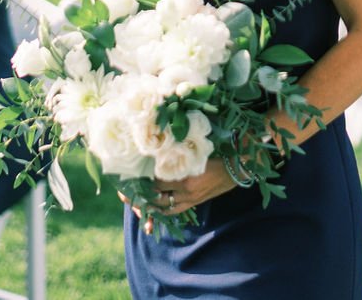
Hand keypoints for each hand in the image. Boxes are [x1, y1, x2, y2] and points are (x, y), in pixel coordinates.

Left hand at [119, 160, 238, 234]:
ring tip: (136, 203)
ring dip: (150, 206)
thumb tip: (157, 151)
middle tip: (126, 193)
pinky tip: (153, 210)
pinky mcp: (194, 203)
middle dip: (141, 197)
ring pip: (164, 208)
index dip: (142, 181)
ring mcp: (190, 200)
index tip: (130, 177)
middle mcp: (185, 192)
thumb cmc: (217, 155)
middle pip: (157, 198)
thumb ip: (178, 154)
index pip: (157, 182)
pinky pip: (174, 211)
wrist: (235, 169)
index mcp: (185, 177)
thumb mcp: (196, 152)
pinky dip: (162, 211)